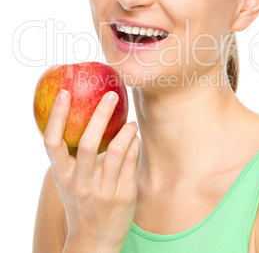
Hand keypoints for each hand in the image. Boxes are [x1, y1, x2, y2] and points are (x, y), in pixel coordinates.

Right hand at [43, 89, 139, 251]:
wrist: (94, 240)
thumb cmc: (81, 201)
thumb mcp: (69, 180)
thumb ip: (73, 155)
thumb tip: (84, 116)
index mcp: (62, 176)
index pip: (52, 142)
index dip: (57, 116)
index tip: (65, 93)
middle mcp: (80, 183)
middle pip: (87, 142)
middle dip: (100, 114)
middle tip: (111, 95)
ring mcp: (103, 190)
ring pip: (115, 150)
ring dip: (125, 130)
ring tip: (130, 122)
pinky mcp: (124, 194)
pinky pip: (131, 161)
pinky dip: (133, 144)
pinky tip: (134, 138)